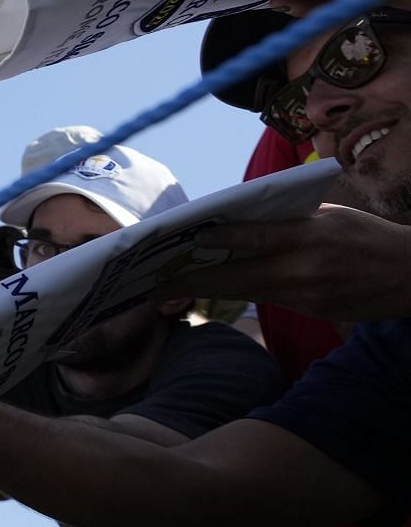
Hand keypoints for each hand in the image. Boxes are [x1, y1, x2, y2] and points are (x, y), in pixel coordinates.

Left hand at [157, 203, 410, 321]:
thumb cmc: (369, 235)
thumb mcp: (332, 215)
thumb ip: (288, 220)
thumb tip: (239, 218)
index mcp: (310, 237)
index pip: (252, 238)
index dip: (215, 240)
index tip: (183, 238)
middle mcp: (304, 270)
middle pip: (237, 275)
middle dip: (193, 278)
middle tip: (156, 278)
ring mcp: (306, 296)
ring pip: (245, 292)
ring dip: (209, 288)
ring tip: (173, 284)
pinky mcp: (310, 311)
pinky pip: (266, 299)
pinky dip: (240, 292)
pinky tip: (215, 287)